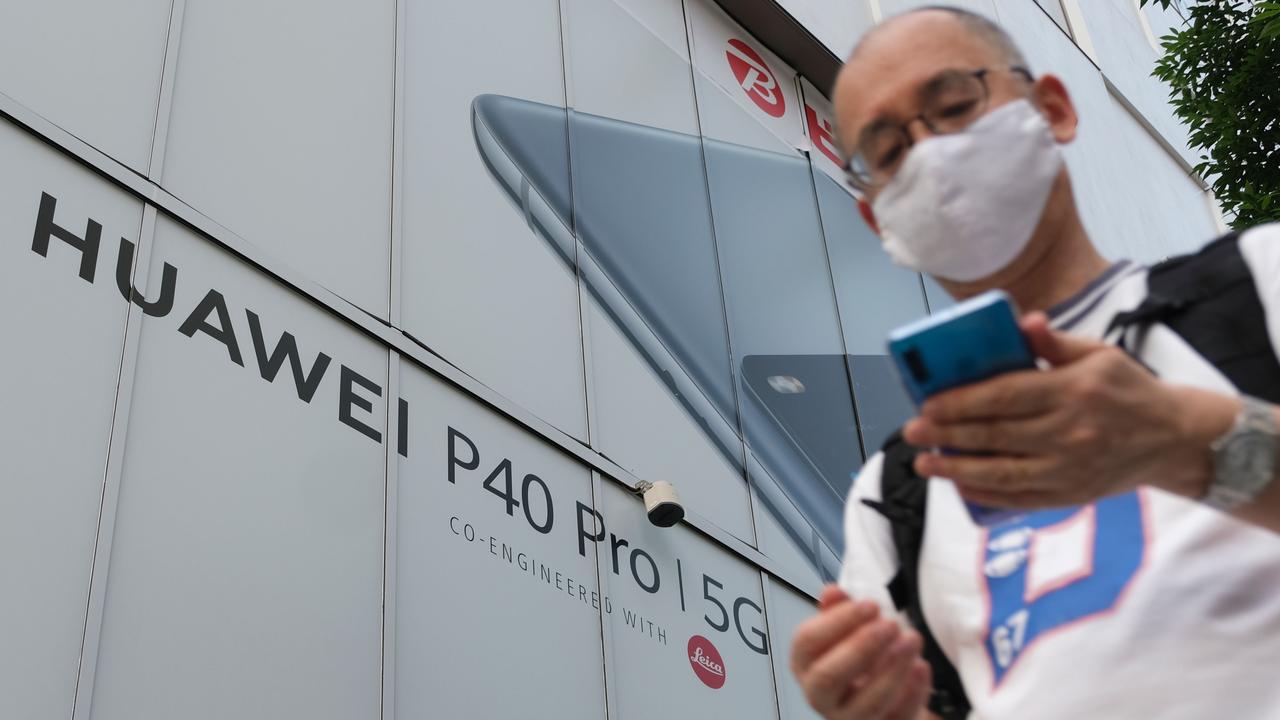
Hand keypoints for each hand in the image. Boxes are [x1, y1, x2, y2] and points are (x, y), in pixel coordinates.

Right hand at [790, 585, 931, 719]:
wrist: (883, 694)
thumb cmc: (858, 658)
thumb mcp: (844, 630)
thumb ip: (837, 610)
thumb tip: (832, 592)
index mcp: (804, 664)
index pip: (807, 642)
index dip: (838, 621)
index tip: (869, 604)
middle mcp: (819, 695)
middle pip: (828, 676)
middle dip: (862, 647)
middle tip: (891, 624)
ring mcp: (848, 717)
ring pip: (866, 703)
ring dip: (892, 669)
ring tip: (912, 639)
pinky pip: (897, 716)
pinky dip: (912, 692)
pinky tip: (922, 666)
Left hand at [902, 312, 1238, 507]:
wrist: (1174, 439)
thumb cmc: (1128, 391)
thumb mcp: (1100, 355)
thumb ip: (1056, 342)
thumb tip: (1024, 322)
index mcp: (1073, 391)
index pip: (1005, 396)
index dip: (961, 402)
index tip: (927, 404)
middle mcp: (1070, 433)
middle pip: (995, 435)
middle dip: (947, 434)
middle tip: (912, 431)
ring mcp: (1070, 469)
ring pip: (1002, 472)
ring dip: (957, 469)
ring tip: (924, 463)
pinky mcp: (1072, 495)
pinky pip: (1021, 498)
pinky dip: (986, 494)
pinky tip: (960, 485)